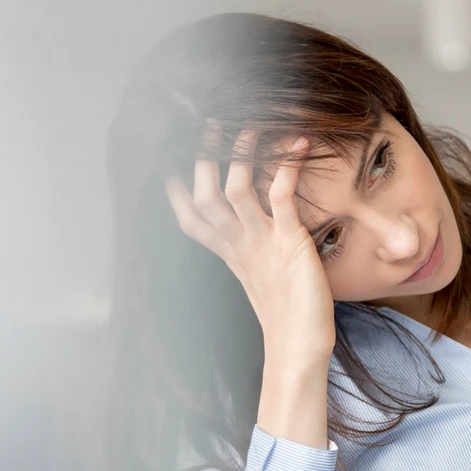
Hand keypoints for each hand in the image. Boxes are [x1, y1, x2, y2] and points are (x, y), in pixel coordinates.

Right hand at [166, 128, 335, 370]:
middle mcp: (239, 245)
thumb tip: (256, 230)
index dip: (178, 191)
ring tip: (247, 125)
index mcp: (229, 254)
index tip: (171, 161)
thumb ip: (253, 249)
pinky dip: (287, 168)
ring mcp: (261, 242)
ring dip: (239, 154)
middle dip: (204, 160)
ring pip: (235, 191)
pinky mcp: (289, 242)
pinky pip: (281, 197)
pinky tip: (300, 144)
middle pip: (205, 197)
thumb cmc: (288, 314)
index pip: (191, 219)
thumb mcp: (263, 275)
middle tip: (209, 124)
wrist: (299, 347)